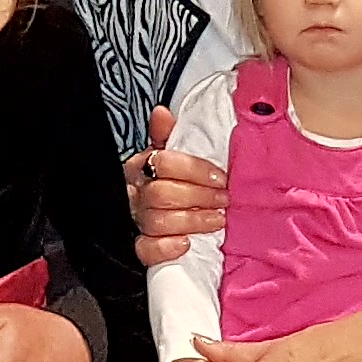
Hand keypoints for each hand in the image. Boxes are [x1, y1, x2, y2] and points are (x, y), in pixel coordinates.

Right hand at [129, 104, 226, 265]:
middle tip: (225, 199)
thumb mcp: (173, 154)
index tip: (221, 177)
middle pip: (161, 194)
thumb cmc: (174, 178)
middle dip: (199, 197)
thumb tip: (161, 112)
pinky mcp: (141, 246)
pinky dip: (166, 248)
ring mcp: (138, 220)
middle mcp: (136, 192)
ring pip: (157, 222)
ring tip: (218, 220)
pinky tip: (186, 244)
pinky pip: (146, 249)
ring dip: (192, 221)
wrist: (170, 209)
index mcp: (142, 165)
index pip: (164, 163)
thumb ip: (169, 134)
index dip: (195, 170)